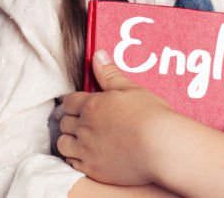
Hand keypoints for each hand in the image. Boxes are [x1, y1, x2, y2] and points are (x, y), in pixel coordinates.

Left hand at [58, 49, 175, 185]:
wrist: (160, 146)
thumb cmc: (149, 115)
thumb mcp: (130, 88)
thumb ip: (109, 73)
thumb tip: (97, 55)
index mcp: (91, 105)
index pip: (69, 102)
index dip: (71, 103)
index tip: (75, 105)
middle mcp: (84, 127)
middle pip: (64, 123)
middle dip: (69, 120)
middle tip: (78, 121)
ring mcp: (87, 150)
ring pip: (63, 144)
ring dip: (68, 140)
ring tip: (78, 139)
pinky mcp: (93, 169)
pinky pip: (72, 164)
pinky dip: (75, 158)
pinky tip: (85, 155)